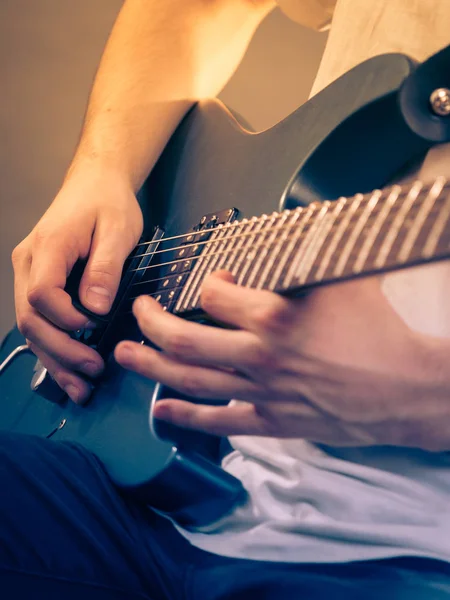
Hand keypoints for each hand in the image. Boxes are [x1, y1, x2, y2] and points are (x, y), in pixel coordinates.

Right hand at [12, 167, 142, 403]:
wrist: (96, 185)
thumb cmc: (108, 203)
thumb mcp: (118, 230)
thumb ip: (105, 269)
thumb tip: (95, 308)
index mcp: (49, 248)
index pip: (42, 294)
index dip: (66, 319)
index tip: (94, 328)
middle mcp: (29, 263)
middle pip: (31, 318)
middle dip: (61, 351)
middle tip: (93, 370)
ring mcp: (30, 274)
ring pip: (31, 326)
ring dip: (55, 359)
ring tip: (82, 387)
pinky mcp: (39, 283)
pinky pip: (40, 321)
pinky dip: (54, 349)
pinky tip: (69, 372)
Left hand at [115, 271, 449, 449]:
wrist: (405, 388)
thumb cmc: (379, 332)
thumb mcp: (342, 277)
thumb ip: (306, 254)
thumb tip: (287, 231)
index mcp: (273, 315)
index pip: (212, 293)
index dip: (204, 281)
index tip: (209, 281)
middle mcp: (258, 354)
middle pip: (181, 338)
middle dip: (150, 321)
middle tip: (138, 311)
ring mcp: (260, 392)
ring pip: (189, 380)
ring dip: (149, 367)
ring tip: (125, 356)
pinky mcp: (271, 421)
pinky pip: (219, 422)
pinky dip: (186, 416)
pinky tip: (162, 408)